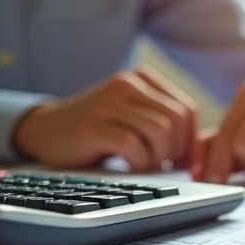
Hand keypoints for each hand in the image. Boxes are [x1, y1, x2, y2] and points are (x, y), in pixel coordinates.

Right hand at [13, 68, 196, 171]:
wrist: (45, 131)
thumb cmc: (97, 130)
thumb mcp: (134, 117)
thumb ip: (165, 124)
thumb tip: (200, 155)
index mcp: (142, 78)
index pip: (187, 110)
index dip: (191, 142)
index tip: (182, 162)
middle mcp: (126, 83)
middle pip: (177, 120)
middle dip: (176, 151)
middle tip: (161, 165)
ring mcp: (108, 103)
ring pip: (159, 131)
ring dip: (157, 158)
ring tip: (143, 165)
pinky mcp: (92, 126)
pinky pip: (133, 146)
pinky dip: (138, 163)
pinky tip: (128, 166)